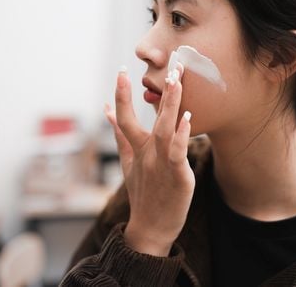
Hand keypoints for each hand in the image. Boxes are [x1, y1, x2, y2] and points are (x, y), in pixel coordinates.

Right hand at [104, 63, 193, 255]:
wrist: (150, 228)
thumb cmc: (142, 193)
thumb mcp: (127, 161)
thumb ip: (120, 135)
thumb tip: (107, 111)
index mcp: (136, 147)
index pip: (125, 116)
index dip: (121, 94)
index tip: (121, 71)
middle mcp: (147, 152)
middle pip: (151, 117)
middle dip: (160, 91)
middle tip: (169, 65)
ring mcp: (161, 163)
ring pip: (165, 129)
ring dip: (171, 105)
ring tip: (177, 81)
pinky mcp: (177, 176)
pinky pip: (178, 152)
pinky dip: (182, 135)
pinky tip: (187, 118)